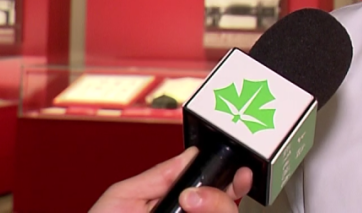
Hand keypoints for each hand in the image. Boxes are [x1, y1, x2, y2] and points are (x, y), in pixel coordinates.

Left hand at [89, 147, 253, 212]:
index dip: (232, 180)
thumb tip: (190, 155)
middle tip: (193, 197)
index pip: (216, 192)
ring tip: (188, 205)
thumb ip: (158, 175)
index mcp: (177, 207)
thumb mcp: (123, 198)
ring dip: (215, 207)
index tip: (237, 172)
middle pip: (228, 207)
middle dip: (221, 196)